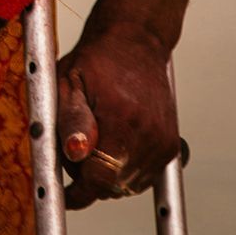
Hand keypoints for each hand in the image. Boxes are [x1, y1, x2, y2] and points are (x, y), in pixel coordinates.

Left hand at [56, 23, 179, 210]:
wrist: (135, 40)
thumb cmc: (96, 59)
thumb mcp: (68, 81)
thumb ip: (70, 120)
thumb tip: (75, 152)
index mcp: (121, 118)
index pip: (99, 180)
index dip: (77, 191)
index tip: (65, 194)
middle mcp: (148, 134)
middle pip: (113, 187)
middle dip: (90, 179)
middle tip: (76, 150)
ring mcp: (162, 142)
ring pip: (128, 186)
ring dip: (109, 175)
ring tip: (97, 140)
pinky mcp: (170, 147)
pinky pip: (144, 178)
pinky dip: (126, 169)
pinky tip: (115, 143)